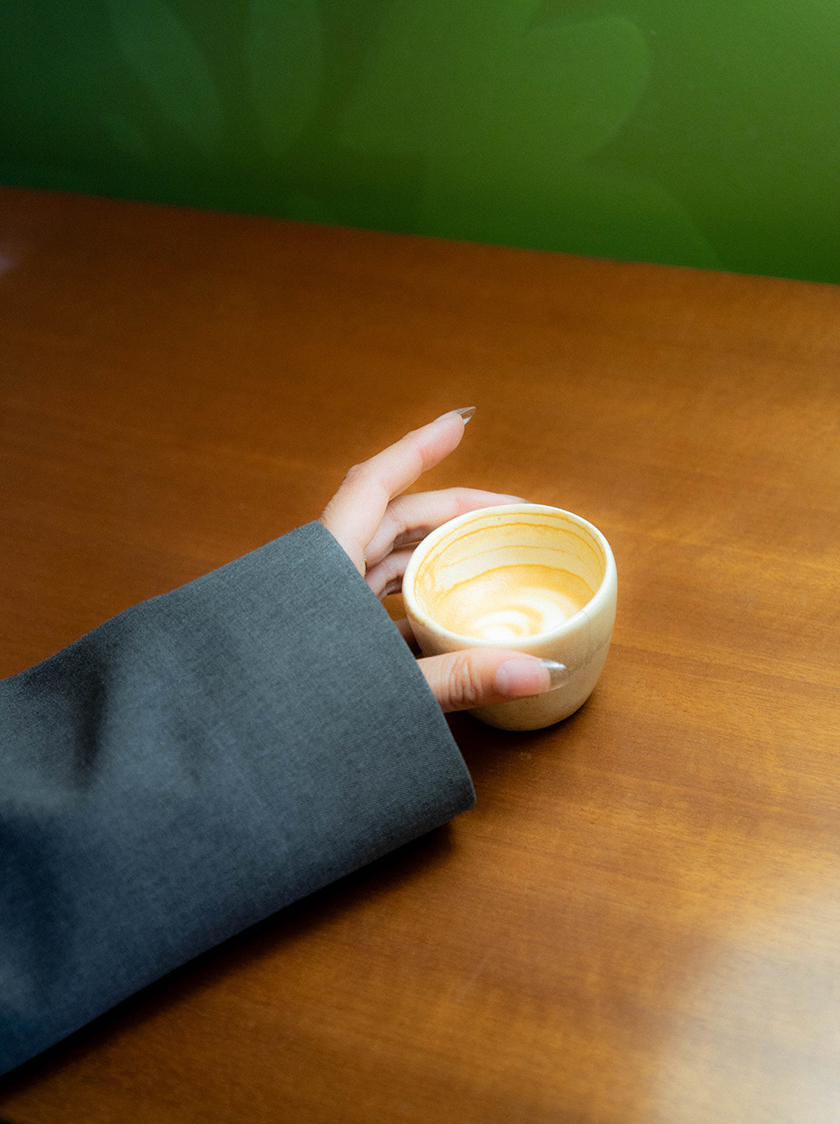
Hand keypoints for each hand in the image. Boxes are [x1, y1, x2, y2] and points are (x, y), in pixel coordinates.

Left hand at [319, 409, 566, 712]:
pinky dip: (417, 594)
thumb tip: (537, 670)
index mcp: (327, 564)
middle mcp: (325, 573)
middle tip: (509, 518)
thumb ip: (462, 677)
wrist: (234, 754)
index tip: (458, 424)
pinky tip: (451, 609)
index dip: (417, 448)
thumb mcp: (387, 688)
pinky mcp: (327, 633)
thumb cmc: (290, 712)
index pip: (376, 484)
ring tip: (488, 555)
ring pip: (387, 558)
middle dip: (453, 510)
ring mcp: (324, 603)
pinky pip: (377, 598)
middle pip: (395, 520)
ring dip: (437, 550)